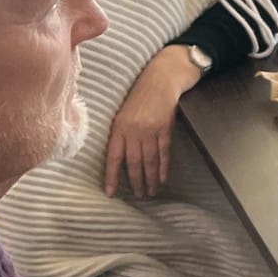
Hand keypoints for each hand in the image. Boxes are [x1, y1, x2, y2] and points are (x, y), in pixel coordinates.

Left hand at [104, 46, 197, 198]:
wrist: (160, 80)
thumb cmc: (139, 97)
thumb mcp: (123, 113)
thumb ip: (120, 134)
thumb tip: (118, 159)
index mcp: (119, 127)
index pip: (113, 157)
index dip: (112, 176)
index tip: (111, 193)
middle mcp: (134, 130)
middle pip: (134, 162)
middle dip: (136, 182)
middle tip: (139, 196)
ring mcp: (151, 130)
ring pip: (150, 160)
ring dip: (151, 179)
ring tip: (151, 192)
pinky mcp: (165, 128)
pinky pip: (164, 152)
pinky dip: (164, 167)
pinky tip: (163, 178)